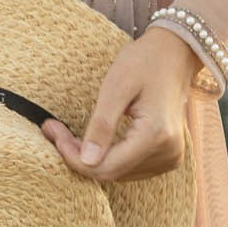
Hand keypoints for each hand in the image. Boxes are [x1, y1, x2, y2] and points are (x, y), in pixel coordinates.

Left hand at [43, 26, 196, 182]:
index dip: (73, 156)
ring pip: (119, 173)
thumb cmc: (145, 61)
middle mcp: (168, 152)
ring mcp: (170, 157)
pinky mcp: (168, 156)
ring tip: (70, 134)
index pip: (106, 167)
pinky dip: (109, 157)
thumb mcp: (117, 86)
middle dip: (79, 156)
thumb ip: (102, 125)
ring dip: (92, 158)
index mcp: (156, 135)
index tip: (51, 132)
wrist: (175, 52)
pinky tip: (95, 141)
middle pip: (111, 173)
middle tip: (54, 130)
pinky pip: (130, 168)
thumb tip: (87, 160)